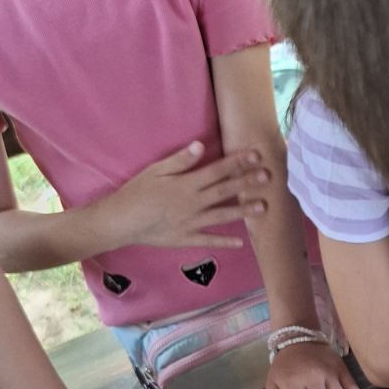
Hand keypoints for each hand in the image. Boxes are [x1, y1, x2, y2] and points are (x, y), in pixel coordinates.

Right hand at [103, 142, 269, 249]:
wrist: (120, 221)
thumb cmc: (136, 192)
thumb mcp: (155, 171)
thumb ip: (179, 160)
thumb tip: (200, 145)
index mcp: (186, 184)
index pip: (217, 171)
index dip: (238, 163)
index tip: (256, 156)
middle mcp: (192, 203)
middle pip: (225, 191)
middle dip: (248, 183)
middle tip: (268, 178)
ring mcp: (190, 222)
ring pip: (222, 215)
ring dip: (244, 211)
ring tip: (264, 207)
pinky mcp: (185, 238)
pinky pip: (208, 240)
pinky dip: (224, 241)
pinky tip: (241, 242)